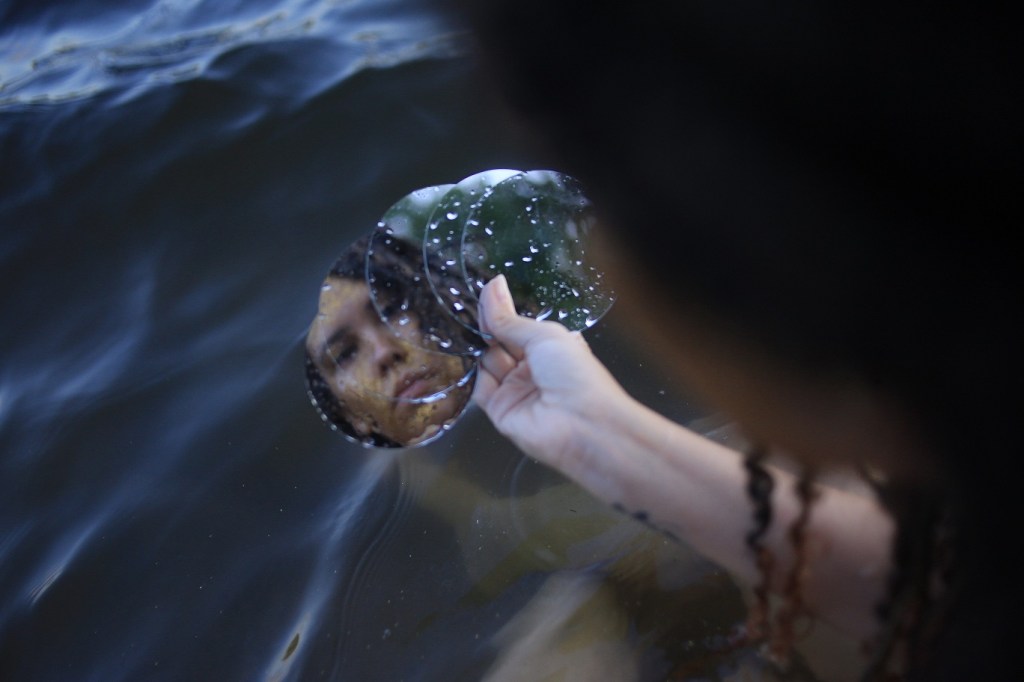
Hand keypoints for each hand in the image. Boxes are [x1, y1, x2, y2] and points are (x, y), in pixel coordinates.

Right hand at [472, 275, 630, 467]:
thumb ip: (510, 319)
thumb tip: (493, 285)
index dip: (500, 312)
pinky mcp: (500, 411)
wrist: (584, 426)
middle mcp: (532, 369)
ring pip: (488, 363)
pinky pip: (480, 388)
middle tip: (464, 308)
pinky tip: (461, 353)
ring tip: (458, 327)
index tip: (482, 292)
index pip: (517, 327)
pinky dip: (471, 372)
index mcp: (550, 349)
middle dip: (486, 328)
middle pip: (500, 344)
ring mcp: (515, 390)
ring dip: (476, 347)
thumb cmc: (574, 373)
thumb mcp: (544, 336)